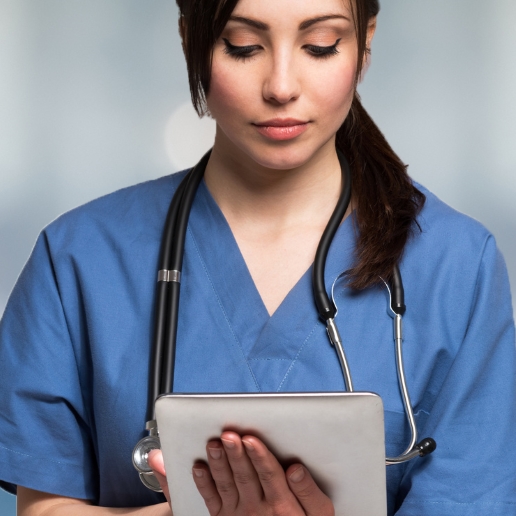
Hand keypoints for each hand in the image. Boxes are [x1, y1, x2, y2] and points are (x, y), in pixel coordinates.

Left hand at [192, 431, 333, 515]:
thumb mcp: (317, 515)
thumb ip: (309, 493)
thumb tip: (296, 469)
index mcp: (281, 504)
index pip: (269, 475)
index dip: (259, 456)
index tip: (251, 440)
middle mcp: (257, 509)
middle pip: (245, 476)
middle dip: (236, 455)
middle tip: (229, 436)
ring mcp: (238, 514)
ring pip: (227, 485)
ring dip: (219, 464)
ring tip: (213, 446)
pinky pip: (211, 500)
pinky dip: (203, 483)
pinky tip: (199, 467)